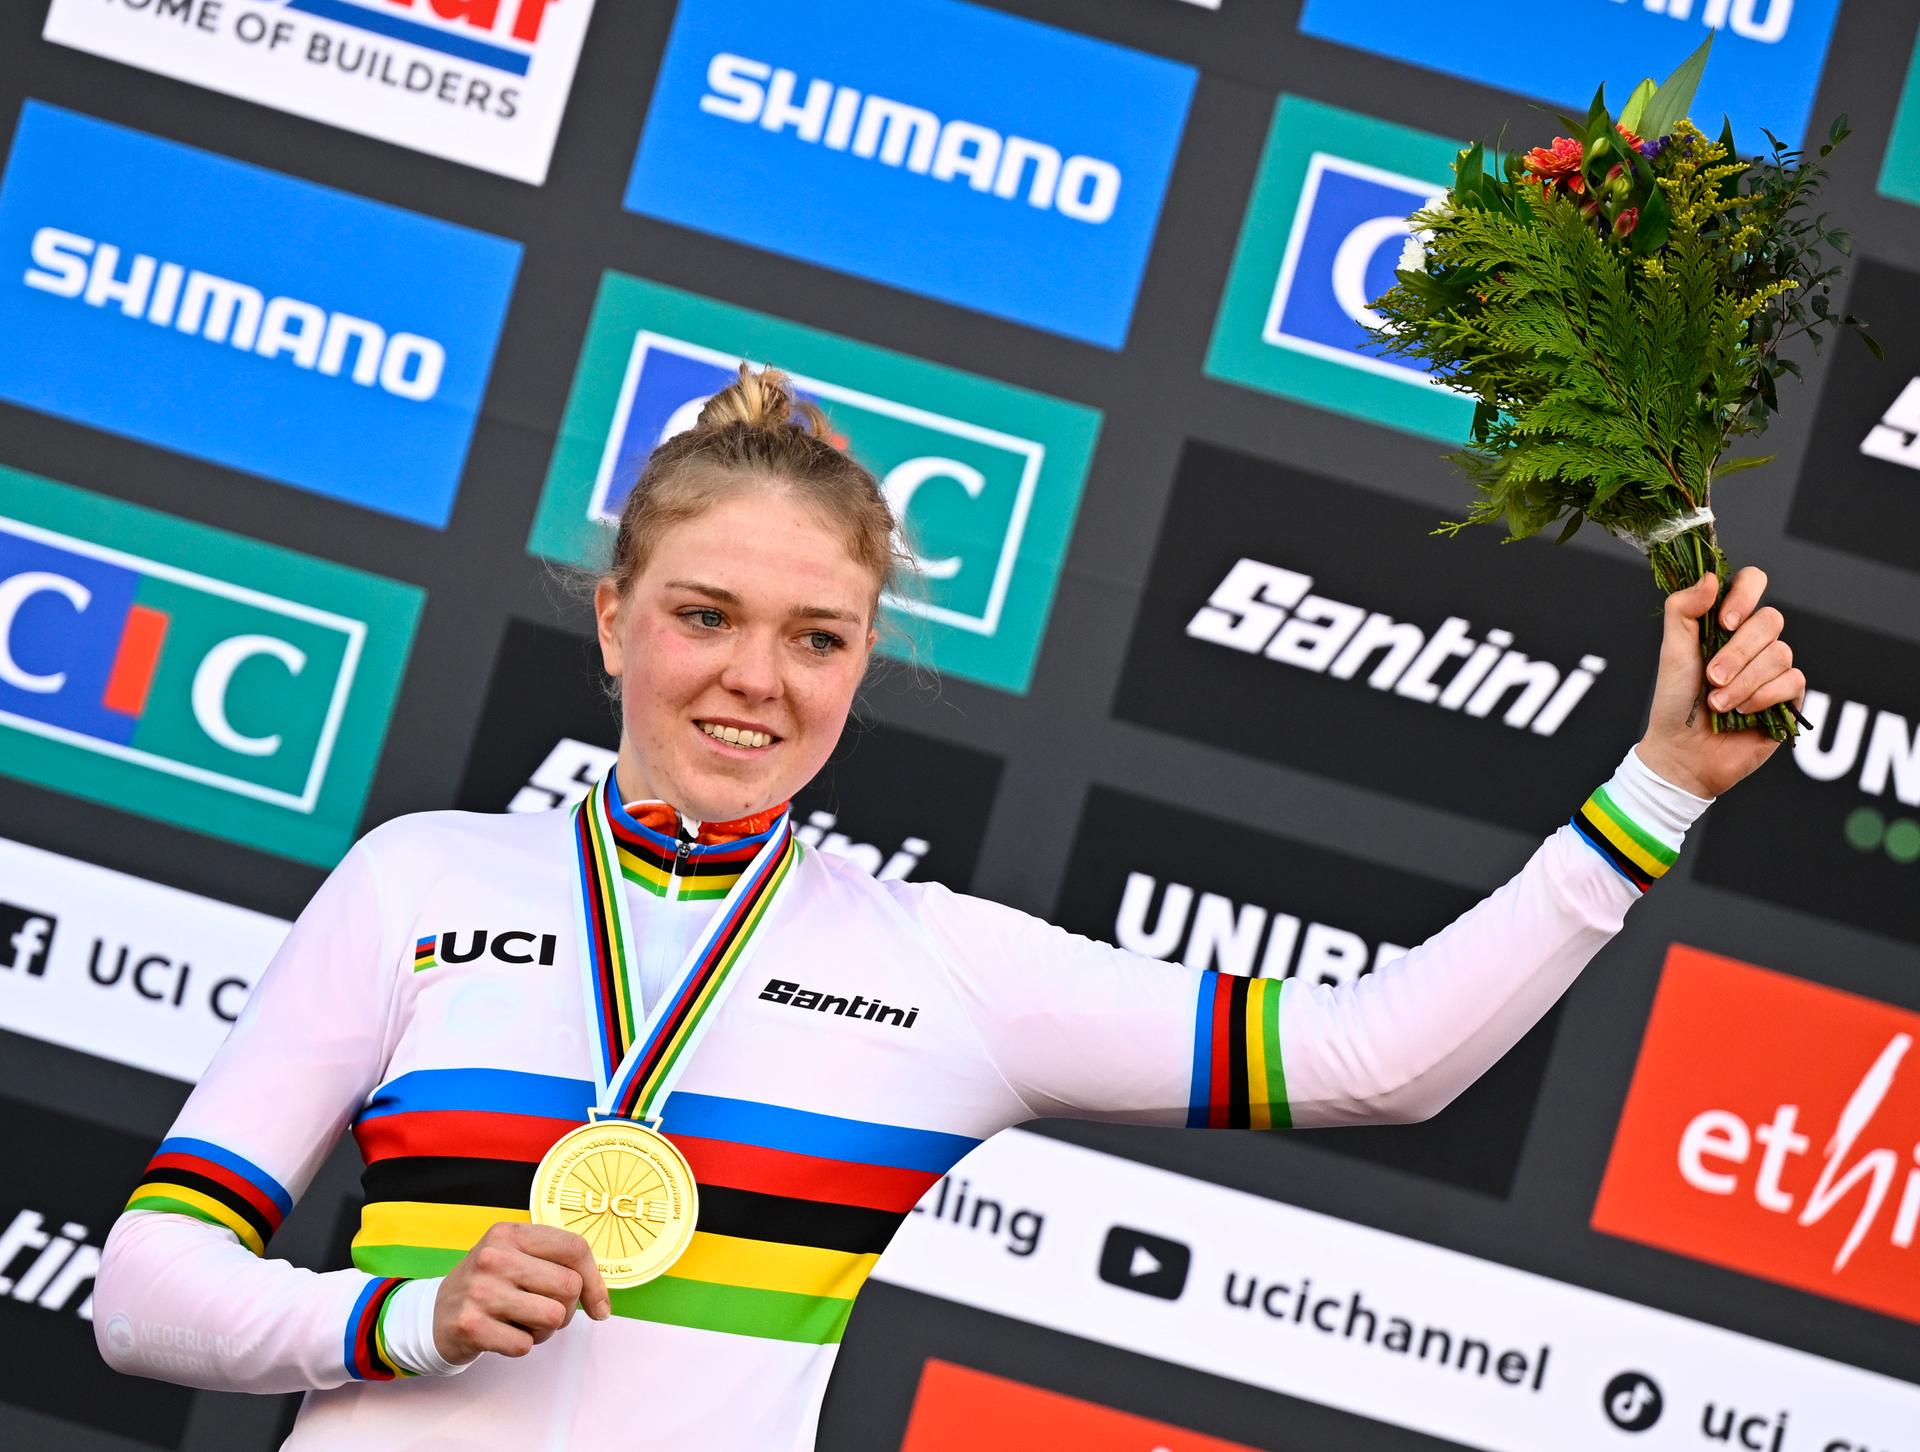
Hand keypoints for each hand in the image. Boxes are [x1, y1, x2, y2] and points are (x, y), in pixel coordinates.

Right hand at [433, 1222, 610, 1365]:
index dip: (596, 1281)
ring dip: (545, 1330)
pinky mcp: (470, 1325)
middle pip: (569, 1286)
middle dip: (567, 1309)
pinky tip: (502, 1334)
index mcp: (510, 1233)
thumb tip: (602, 1304)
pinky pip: (526, 1345)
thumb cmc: (488, 1286)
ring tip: (523, 1322)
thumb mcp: (517, 1258)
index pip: (574, 1248)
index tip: (599, 1306)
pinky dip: (521, 1345)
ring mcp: (480, 1290)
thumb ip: (558, 1265)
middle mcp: (494, 1257)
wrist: (433, 1315)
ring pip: (553, 1317)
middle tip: (544, 1312)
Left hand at [1636, 567, 1803, 798]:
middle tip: (1711, 678)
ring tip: (1718, 704)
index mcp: (1726, 622)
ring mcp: (1774, 667)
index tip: (1723, 622)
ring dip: (1744, 682)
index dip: (1745, 595)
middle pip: (1770, 621)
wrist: (1684, 752)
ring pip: (1781, 653)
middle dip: (1737, 653)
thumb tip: (1711, 577)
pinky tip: (1743, 713)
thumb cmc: (1674, 701)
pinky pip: (1793, 681)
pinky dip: (1762, 697)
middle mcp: (1754, 641)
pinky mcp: (1789, 696)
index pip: (1752, 582)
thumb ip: (1683, 610)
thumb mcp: (1672, 652)